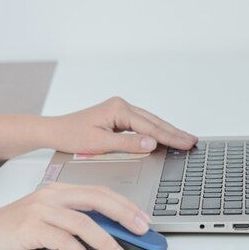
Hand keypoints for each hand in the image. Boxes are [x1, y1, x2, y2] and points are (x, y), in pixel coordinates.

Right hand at [0, 183, 150, 249]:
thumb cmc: (12, 230)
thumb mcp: (46, 219)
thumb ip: (72, 221)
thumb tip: (106, 235)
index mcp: (58, 191)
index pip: (99, 192)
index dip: (124, 204)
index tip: (142, 217)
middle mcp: (51, 195)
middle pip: (97, 200)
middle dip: (124, 214)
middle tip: (142, 230)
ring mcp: (40, 209)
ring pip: (83, 222)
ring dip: (106, 241)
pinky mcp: (30, 227)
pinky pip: (63, 241)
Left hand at [46, 97, 197, 153]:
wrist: (55, 131)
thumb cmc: (72, 135)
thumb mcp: (100, 143)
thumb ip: (127, 144)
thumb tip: (151, 143)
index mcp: (118, 109)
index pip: (150, 126)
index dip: (170, 137)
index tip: (186, 143)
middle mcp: (121, 106)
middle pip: (154, 121)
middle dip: (174, 132)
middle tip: (193, 141)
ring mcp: (120, 110)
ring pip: (150, 122)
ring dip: (167, 131)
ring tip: (185, 139)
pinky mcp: (118, 116)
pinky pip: (142, 124)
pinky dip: (155, 131)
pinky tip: (165, 137)